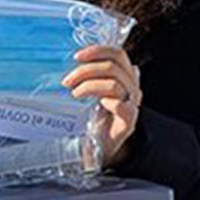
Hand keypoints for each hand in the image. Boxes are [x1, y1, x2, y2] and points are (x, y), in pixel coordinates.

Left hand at [61, 45, 141, 166]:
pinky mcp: (129, 122)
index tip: (77, 56)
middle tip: (67, 81)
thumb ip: (90, 75)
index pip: (118, 54)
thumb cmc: (95, 118)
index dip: (99, 51)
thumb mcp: (92, 92)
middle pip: (113, 67)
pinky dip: (109, 102)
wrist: (101, 148)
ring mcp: (132, 104)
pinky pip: (122, 107)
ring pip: (114, 84)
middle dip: (86, 71)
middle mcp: (132, 87)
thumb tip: (76, 59)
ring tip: (75, 94)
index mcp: (125, 76)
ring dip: (90, 86)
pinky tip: (99, 104)